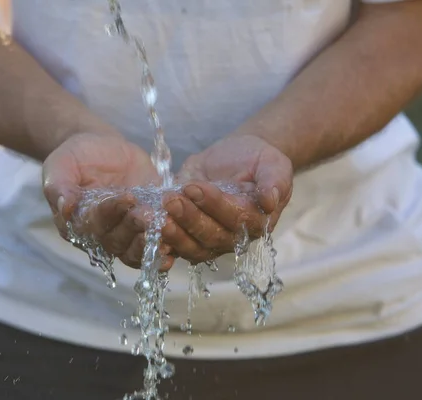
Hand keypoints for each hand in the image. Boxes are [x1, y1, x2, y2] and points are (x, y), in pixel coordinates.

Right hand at [43, 132, 173, 268]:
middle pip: (118, 242)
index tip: (127, 197)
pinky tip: (176, 246)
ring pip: (137, 250)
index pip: (94, 224)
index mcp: (78, 222)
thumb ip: (59, 185)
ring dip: (153, 243)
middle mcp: (102, 234)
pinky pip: (156, 247)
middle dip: (136, 228)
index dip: (112, 213)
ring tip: (166, 227)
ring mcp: (126, 233)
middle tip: (151, 214)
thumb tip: (64, 207)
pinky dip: (167, 248)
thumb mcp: (61, 164)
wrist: (103, 148)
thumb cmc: (78, 156)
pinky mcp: (147, 228)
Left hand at [162, 135, 292, 262]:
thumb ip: (275, 181)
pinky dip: (160, 240)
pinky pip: (174, 245)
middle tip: (171, 200)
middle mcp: (233, 237)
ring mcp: (210, 239)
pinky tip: (146, 228)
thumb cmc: (258, 160)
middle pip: (211, 237)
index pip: (236, 220)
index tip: (195, 187)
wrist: (237, 157)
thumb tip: (270, 201)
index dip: (215, 206)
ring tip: (157, 213)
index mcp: (256, 222)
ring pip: (191, 246)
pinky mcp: (189, 236)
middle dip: (189, 219)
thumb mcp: (273, 163)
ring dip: (173, 233)